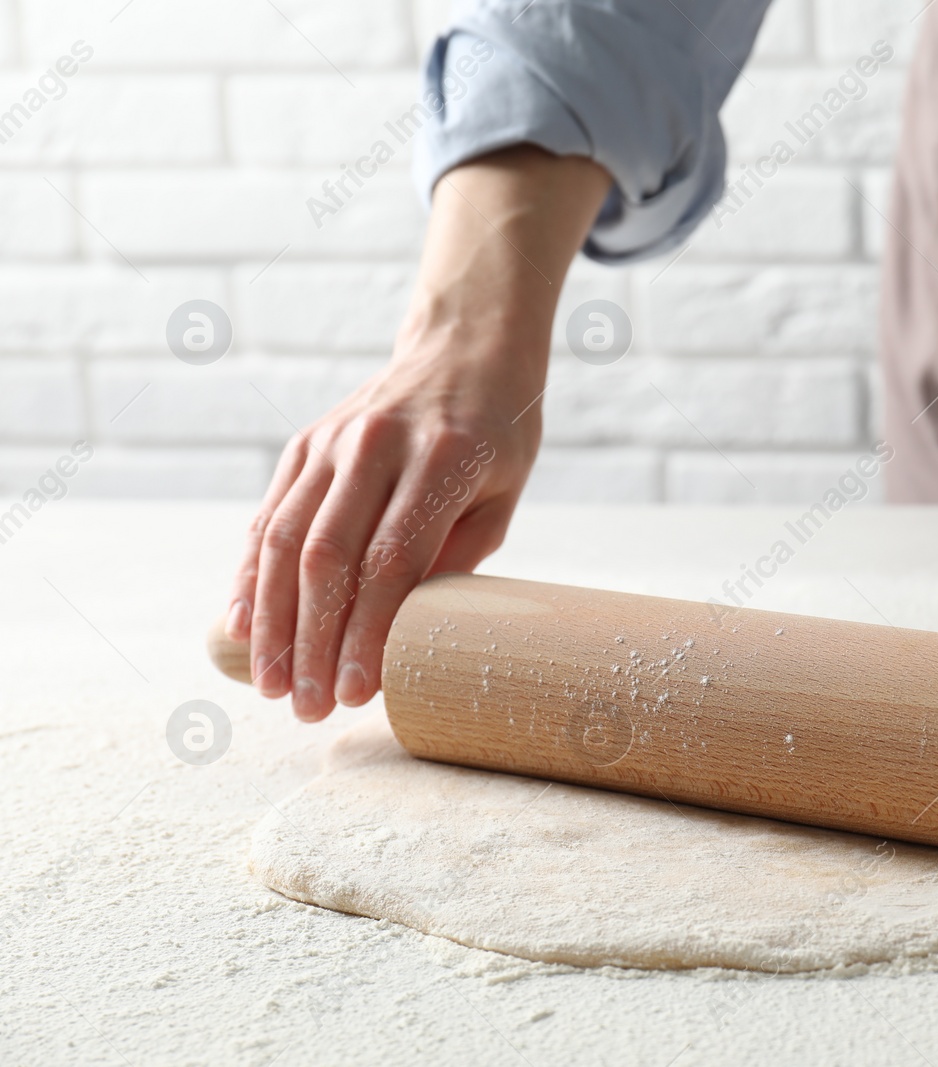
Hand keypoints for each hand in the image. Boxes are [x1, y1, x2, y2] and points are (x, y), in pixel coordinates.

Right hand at [221, 146, 609, 720]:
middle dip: (313, 643)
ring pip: (285, 541)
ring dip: (273, 622)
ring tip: (273, 685)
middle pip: (328, 559)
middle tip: (309, 707)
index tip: (358, 690)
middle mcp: (377, 445)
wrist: (464, 346)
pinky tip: (243, 626)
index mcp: (442, 459)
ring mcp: (331, 442)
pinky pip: (268, 517)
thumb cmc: (498, 433)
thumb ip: (457, 556)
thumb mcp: (503, 492)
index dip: (368, 633)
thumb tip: (408, 634)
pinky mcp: (303, 445)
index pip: (391, 561)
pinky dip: (252, 576)